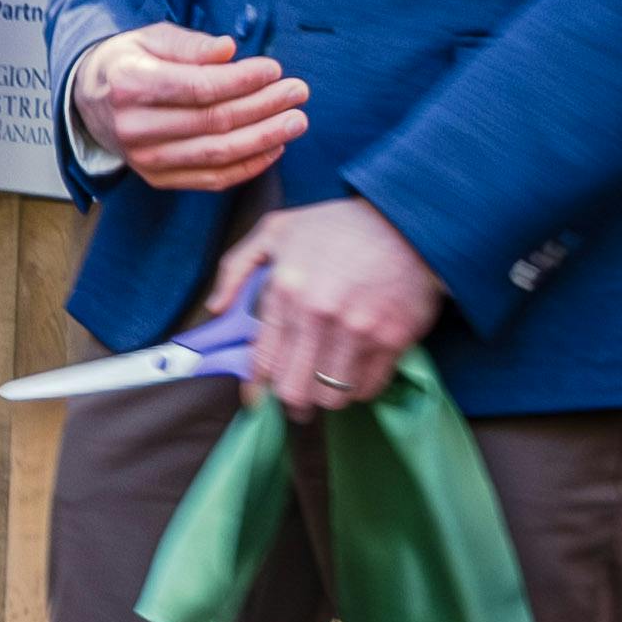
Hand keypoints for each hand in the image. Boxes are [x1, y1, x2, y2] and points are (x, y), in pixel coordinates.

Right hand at [72, 24, 308, 190]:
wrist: (90, 100)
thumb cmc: (129, 62)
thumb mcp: (150, 38)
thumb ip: (189, 44)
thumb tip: (228, 49)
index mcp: (129, 84)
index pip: (197, 87)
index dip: (241, 81)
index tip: (274, 69)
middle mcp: (134, 127)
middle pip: (212, 121)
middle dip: (263, 107)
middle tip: (297, 93)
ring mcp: (144, 159)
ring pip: (216, 154)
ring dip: (263, 139)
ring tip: (295, 122)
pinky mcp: (157, 178)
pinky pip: (210, 179)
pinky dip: (246, 166)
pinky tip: (273, 148)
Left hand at [209, 198, 442, 422]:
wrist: (407, 221)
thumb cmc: (339, 226)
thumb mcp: (277, 230)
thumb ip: (236, 266)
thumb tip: (215, 308)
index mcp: (285, 289)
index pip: (262, 361)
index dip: (257, 388)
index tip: (258, 399)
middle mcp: (318, 314)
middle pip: (294, 390)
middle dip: (291, 400)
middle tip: (296, 399)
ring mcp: (357, 329)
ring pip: (331, 397)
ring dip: (326, 396)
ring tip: (326, 384)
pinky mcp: (392, 340)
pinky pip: (367, 389)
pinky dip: (358, 389)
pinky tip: (355, 372)